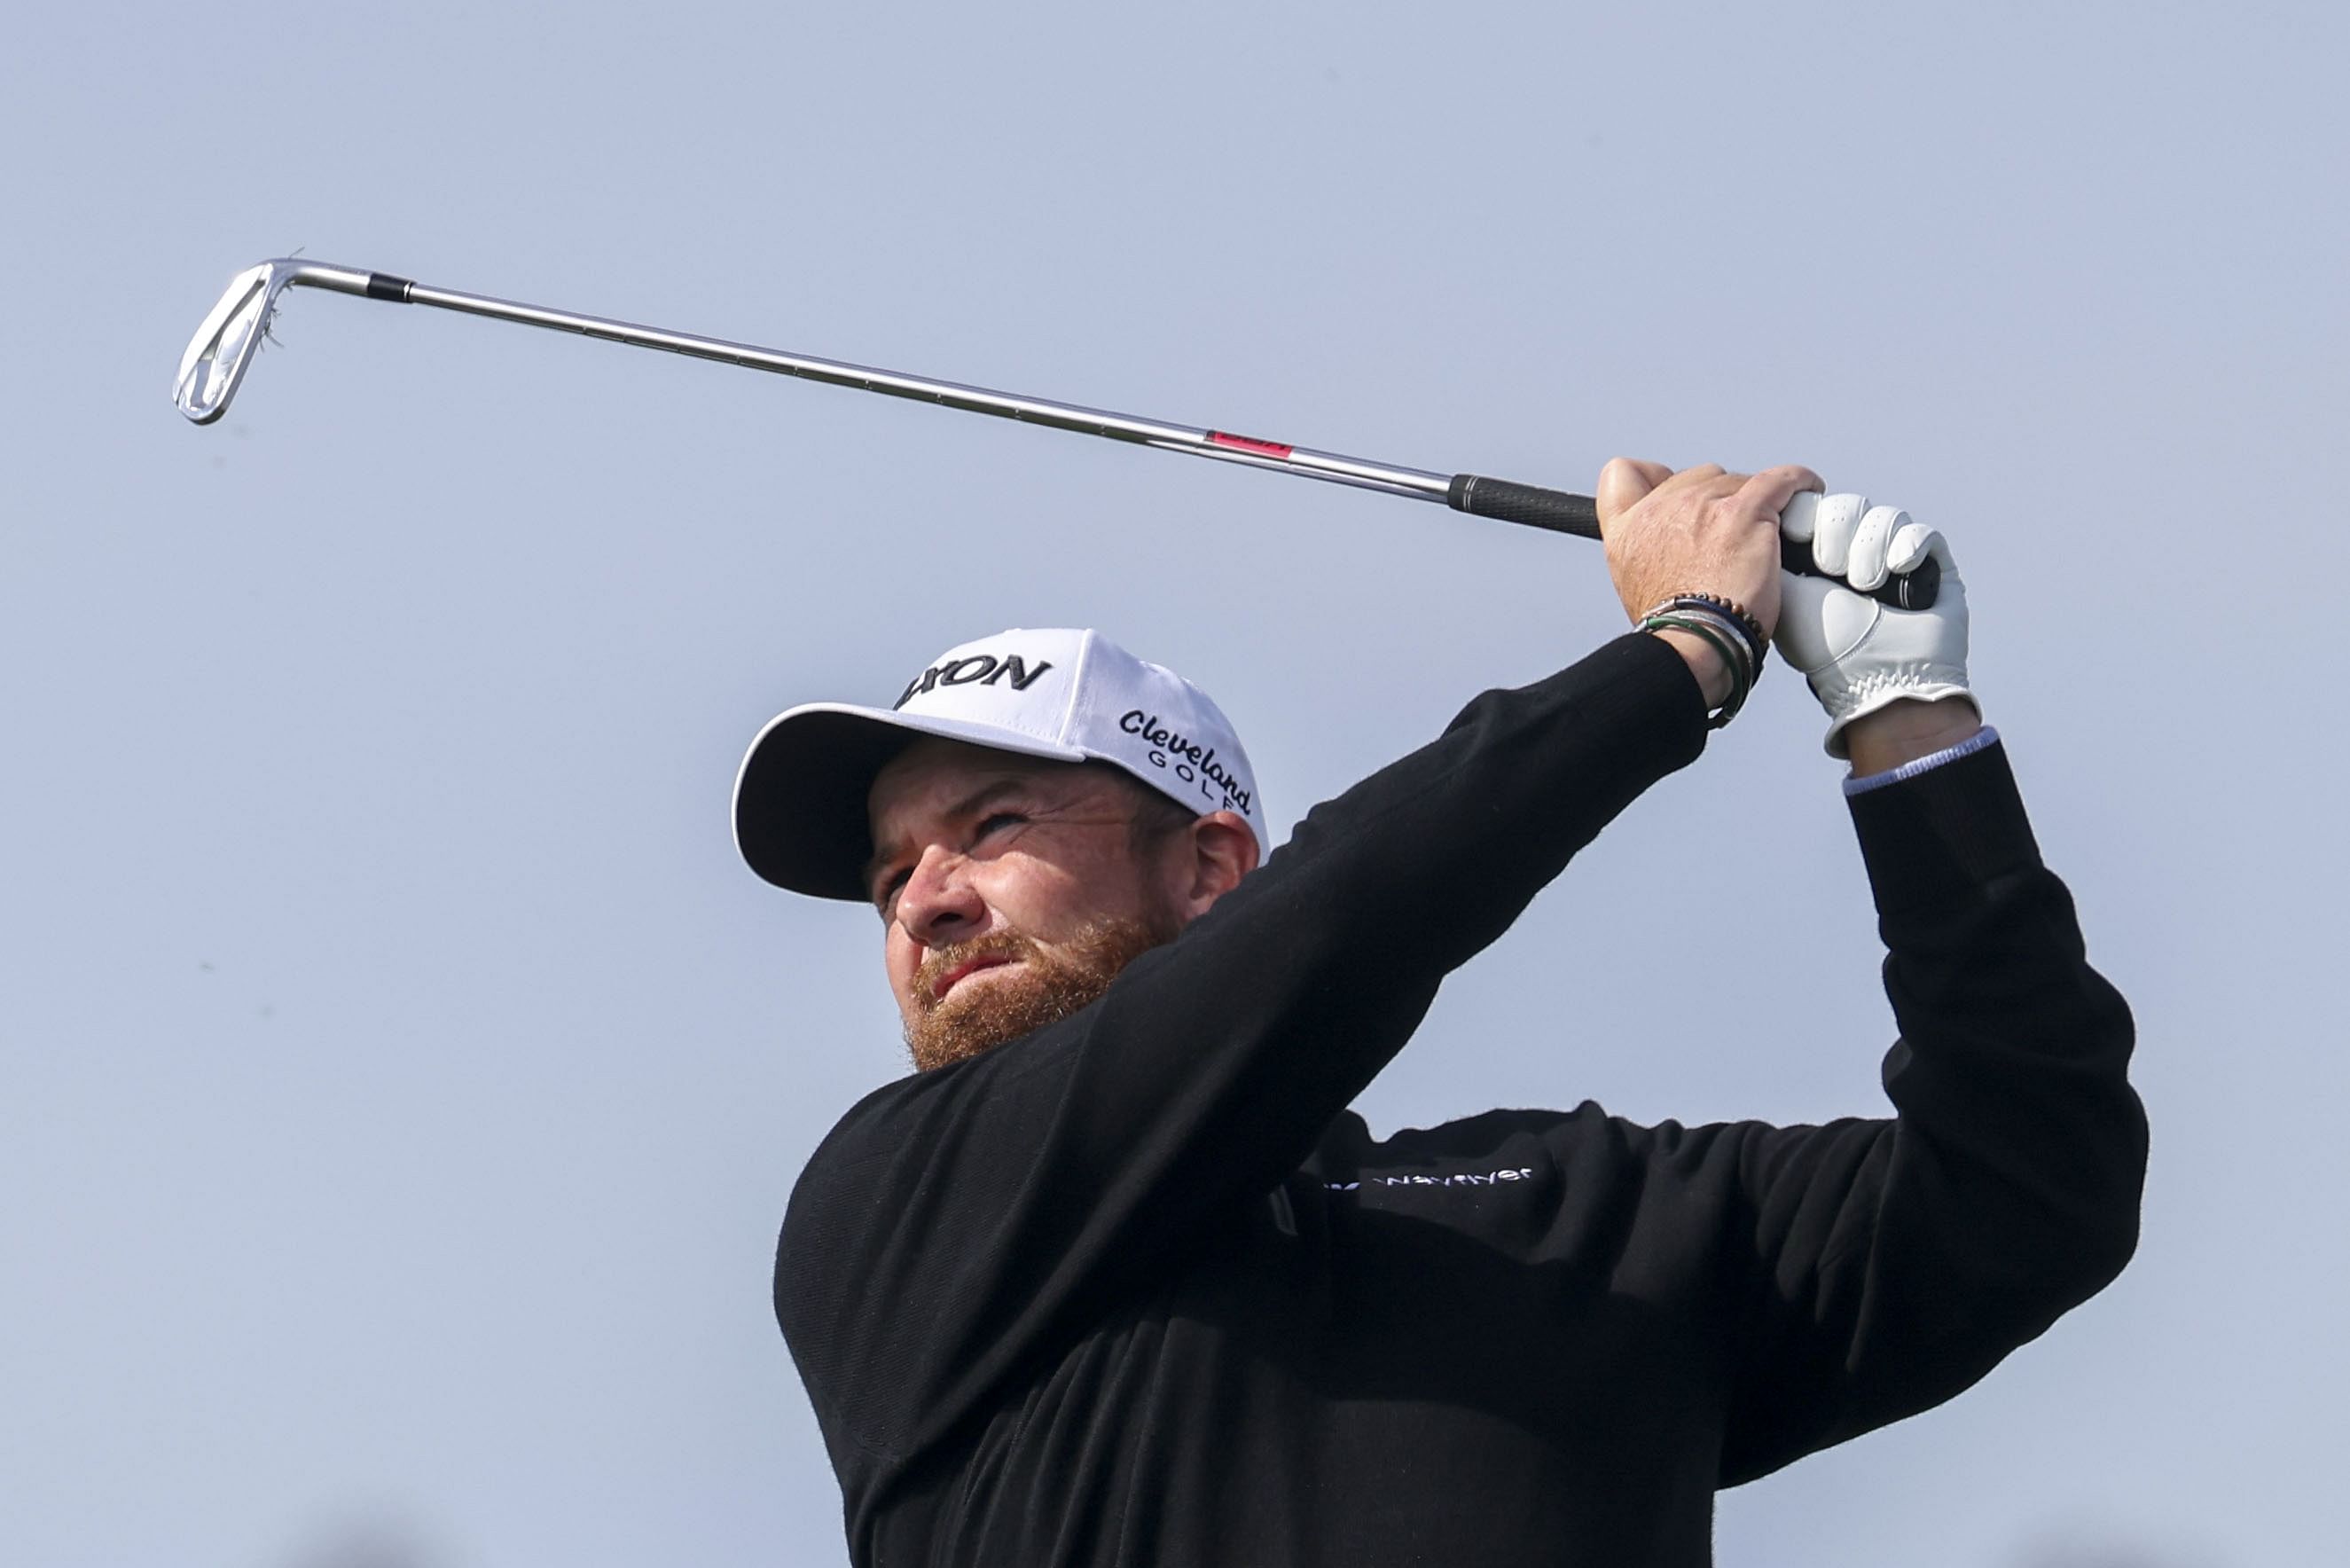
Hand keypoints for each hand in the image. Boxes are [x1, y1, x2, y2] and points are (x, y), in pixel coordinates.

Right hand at [1597, 459, 1820, 706]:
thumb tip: (1683, 555)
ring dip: (1754, 501)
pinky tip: (1807, 489)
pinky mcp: (1743, 512)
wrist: (1692, 646)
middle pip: (1698, 478)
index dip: (1656, 481)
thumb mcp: (1637, 588)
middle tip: (1734, 536)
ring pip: (1738, 481)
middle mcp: (1658, 509)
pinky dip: (1796, 482)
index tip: (1680, 500)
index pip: (1625, 473)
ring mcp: (1701, 506)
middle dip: (1718, 499)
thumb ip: (1653, 556)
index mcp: (1627, 529)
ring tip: (1769, 530)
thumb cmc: (1674, 631)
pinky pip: (1779, 481)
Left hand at [1776, 491, 1978, 759]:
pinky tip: (1897, 571)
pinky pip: (1920, 532)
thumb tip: (1769, 511)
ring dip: (1869, 549)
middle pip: (1848, 506)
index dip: (1809, 513)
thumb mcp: (1781, 592)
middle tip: (1831, 570)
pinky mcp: (1932, 566)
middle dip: (1836, 534)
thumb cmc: (1824, 643)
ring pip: (1883, 517)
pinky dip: (1907, 548)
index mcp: (1819, 558)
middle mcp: (1857, 554)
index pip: (1816, 507)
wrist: (1874, 675)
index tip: (1799, 533)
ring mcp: (1895, 558)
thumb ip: (1772, 549)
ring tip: (1864, 586)